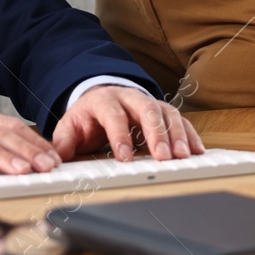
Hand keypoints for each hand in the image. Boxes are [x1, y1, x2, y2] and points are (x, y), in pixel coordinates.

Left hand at [51, 85, 205, 162]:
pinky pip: (180, 119)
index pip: (113, 115)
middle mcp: (130, 97)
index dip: (119, 135)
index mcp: (104, 100)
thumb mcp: (70, 126)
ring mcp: (149, 102)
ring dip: (177, 135)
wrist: (101, 97)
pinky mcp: (162, 111)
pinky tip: (196, 151)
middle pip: (146, 109)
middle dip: (156, 133)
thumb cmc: (87, 117)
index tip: (124, 157)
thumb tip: (58, 158)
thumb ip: (64, 141)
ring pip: (167, 113)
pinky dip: (189, 134)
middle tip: (163, 157)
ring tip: (183, 156)